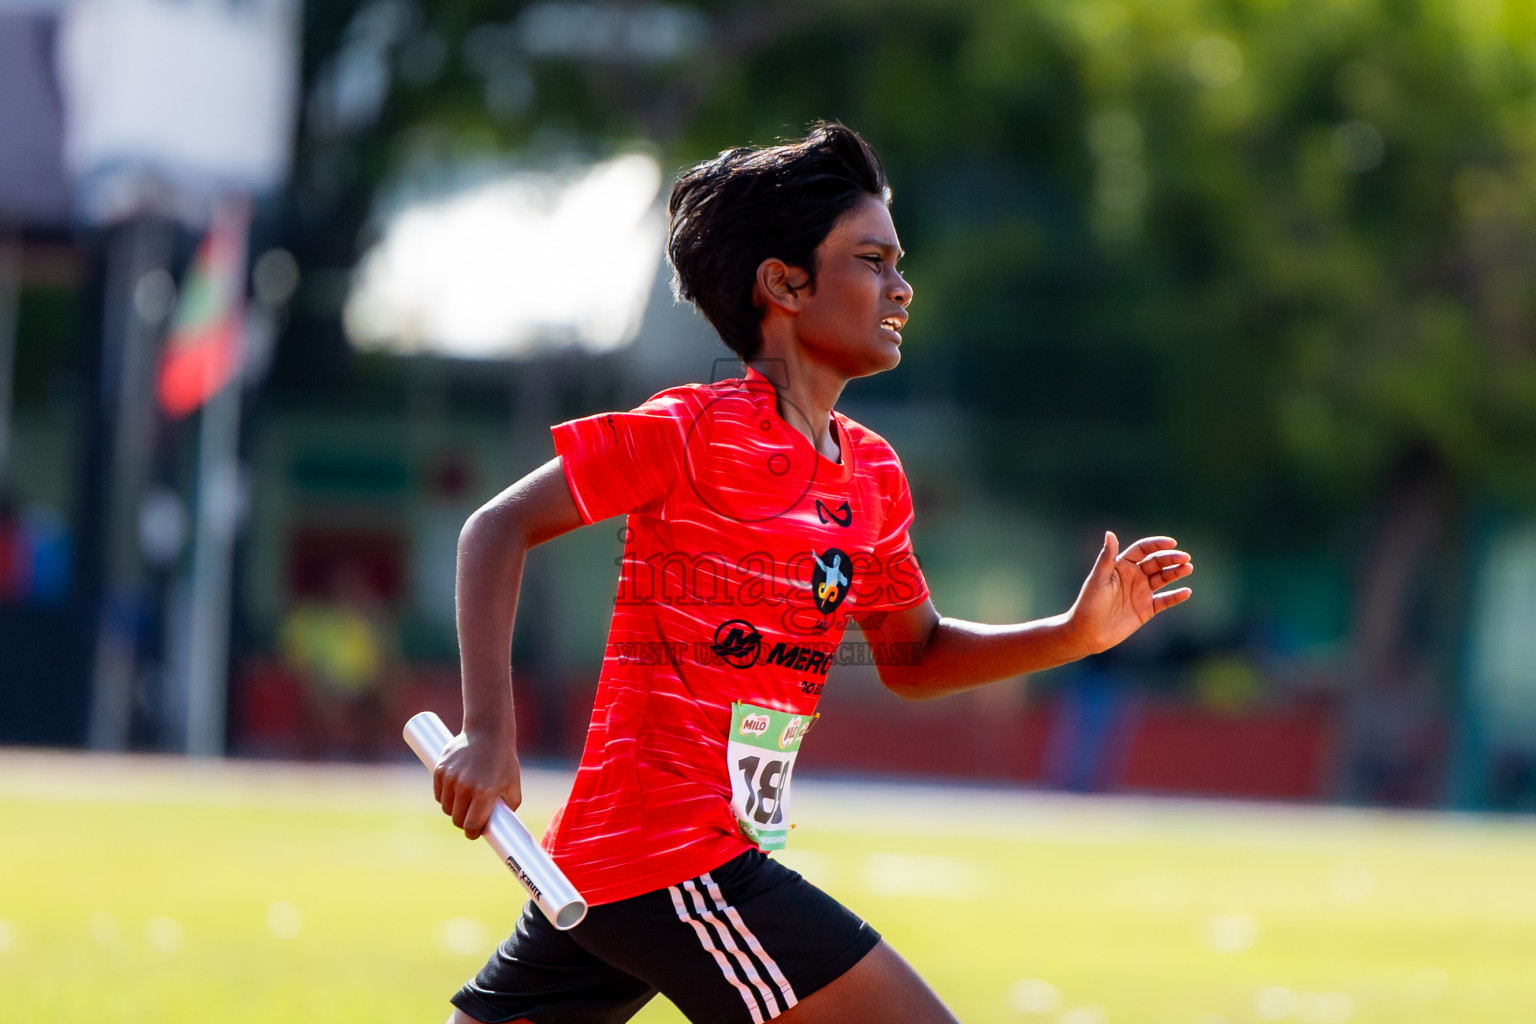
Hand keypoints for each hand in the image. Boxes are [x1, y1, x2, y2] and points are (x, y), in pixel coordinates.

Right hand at [432, 725, 522, 840]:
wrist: (488, 731)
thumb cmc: (503, 759)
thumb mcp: (513, 784)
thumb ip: (509, 807)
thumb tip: (503, 827)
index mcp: (485, 793)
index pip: (470, 825)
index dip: (472, 833)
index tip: (474, 832)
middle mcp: (465, 787)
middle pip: (457, 819)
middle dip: (464, 822)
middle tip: (471, 817)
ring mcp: (450, 778)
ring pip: (446, 808)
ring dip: (454, 810)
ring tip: (465, 802)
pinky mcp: (440, 770)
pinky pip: (439, 794)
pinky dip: (445, 797)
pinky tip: (455, 792)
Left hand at [1067, 532, 1192, 653]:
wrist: (1088, 633)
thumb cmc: (1089, 604)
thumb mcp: (1098, 579)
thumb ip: (1106, 558)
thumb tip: (1109, 533)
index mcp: (1121, 565)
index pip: (1143, 549)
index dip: (1157, 544)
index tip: (1172, 543)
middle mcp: (1134, 576)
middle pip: (1156, 562)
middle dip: (1171, 558)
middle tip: (1185, 558)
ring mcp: (1141, 592)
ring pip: (1163, 578)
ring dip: (1176, 573)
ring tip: (1188, 568)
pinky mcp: (1146, 609)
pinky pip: (1165, 600)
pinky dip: (1176, 596)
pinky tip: (1186, 592)